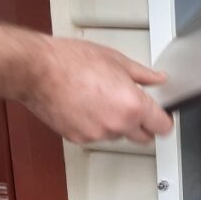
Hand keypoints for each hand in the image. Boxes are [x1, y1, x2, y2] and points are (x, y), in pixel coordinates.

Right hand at [0, 23, 171, 144]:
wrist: (37, 71)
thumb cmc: (71, 61)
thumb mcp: (116, 60)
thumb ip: (143, 75)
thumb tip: (158, 80)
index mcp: (132, 105)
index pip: (162, 127)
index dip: (163, 121)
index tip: (161, 116)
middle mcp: (117, 125)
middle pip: (143, 138)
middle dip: (143, 125)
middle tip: (134, 107)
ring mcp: (97, 134)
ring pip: (117, 135)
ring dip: (116, 123)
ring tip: (101, 98)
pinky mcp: (78, 139)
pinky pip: (95, 135)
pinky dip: (95, 125)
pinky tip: (86, 105)